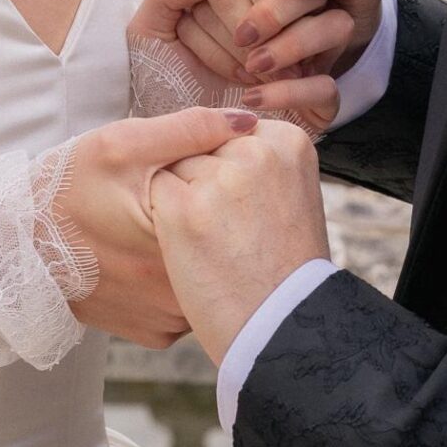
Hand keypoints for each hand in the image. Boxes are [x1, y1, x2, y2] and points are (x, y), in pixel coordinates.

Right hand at [56, 105, 257, 347]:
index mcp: (177, 241)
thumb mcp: (119, 145)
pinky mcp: (156, 334)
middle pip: (222, 245)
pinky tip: (148, 257)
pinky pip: (186, 299)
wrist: (14, 248)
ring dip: (197, 252)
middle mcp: (180, 291)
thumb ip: (188, 129)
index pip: (231, 205)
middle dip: (210, 217)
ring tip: (156, 226)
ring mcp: (170, 318)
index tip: (199, 168)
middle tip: (170, 197)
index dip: (220, 181)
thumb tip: (245, 123)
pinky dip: (177, 277)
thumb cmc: (64, 190)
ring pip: (208, 275)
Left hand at [128, 0, 336, 129]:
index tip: (194, 17)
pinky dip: (287, 91)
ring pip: (332, 26)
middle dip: (249, 18)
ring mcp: (313, 51)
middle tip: (230, 42)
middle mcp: (291, 8)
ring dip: (280, 48)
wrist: (186, 138)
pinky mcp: (322, 96)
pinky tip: (251, 98)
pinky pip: (326, 84)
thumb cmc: (165, 75)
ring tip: (245, 68)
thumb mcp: (151, 31)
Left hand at [149, 120, 330, 366]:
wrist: (284, 330)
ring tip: (216, 246)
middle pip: (206, 150)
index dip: (235, 177)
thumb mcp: (289, 195)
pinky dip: (163, 220)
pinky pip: (157, 193)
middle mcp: (256, 150)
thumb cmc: (286, 265)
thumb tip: (237, 116)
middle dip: (208, 186)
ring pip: (179, 169)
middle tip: (235, 236)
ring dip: (183, 204)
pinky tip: (191, 251)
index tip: (252, 215)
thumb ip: (262, 154)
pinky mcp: (183, 208)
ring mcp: (220, 179)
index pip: (236, 136)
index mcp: (288, 141)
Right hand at [174, 0, 332, 81]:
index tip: (298, 42)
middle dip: (258, 33)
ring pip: (200, 8)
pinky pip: (188, 28)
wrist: (330, 20)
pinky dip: (221, 58)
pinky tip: (252, 69)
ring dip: (240, 51)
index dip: (277, 8)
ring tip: (278, 72)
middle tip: (291, 69)